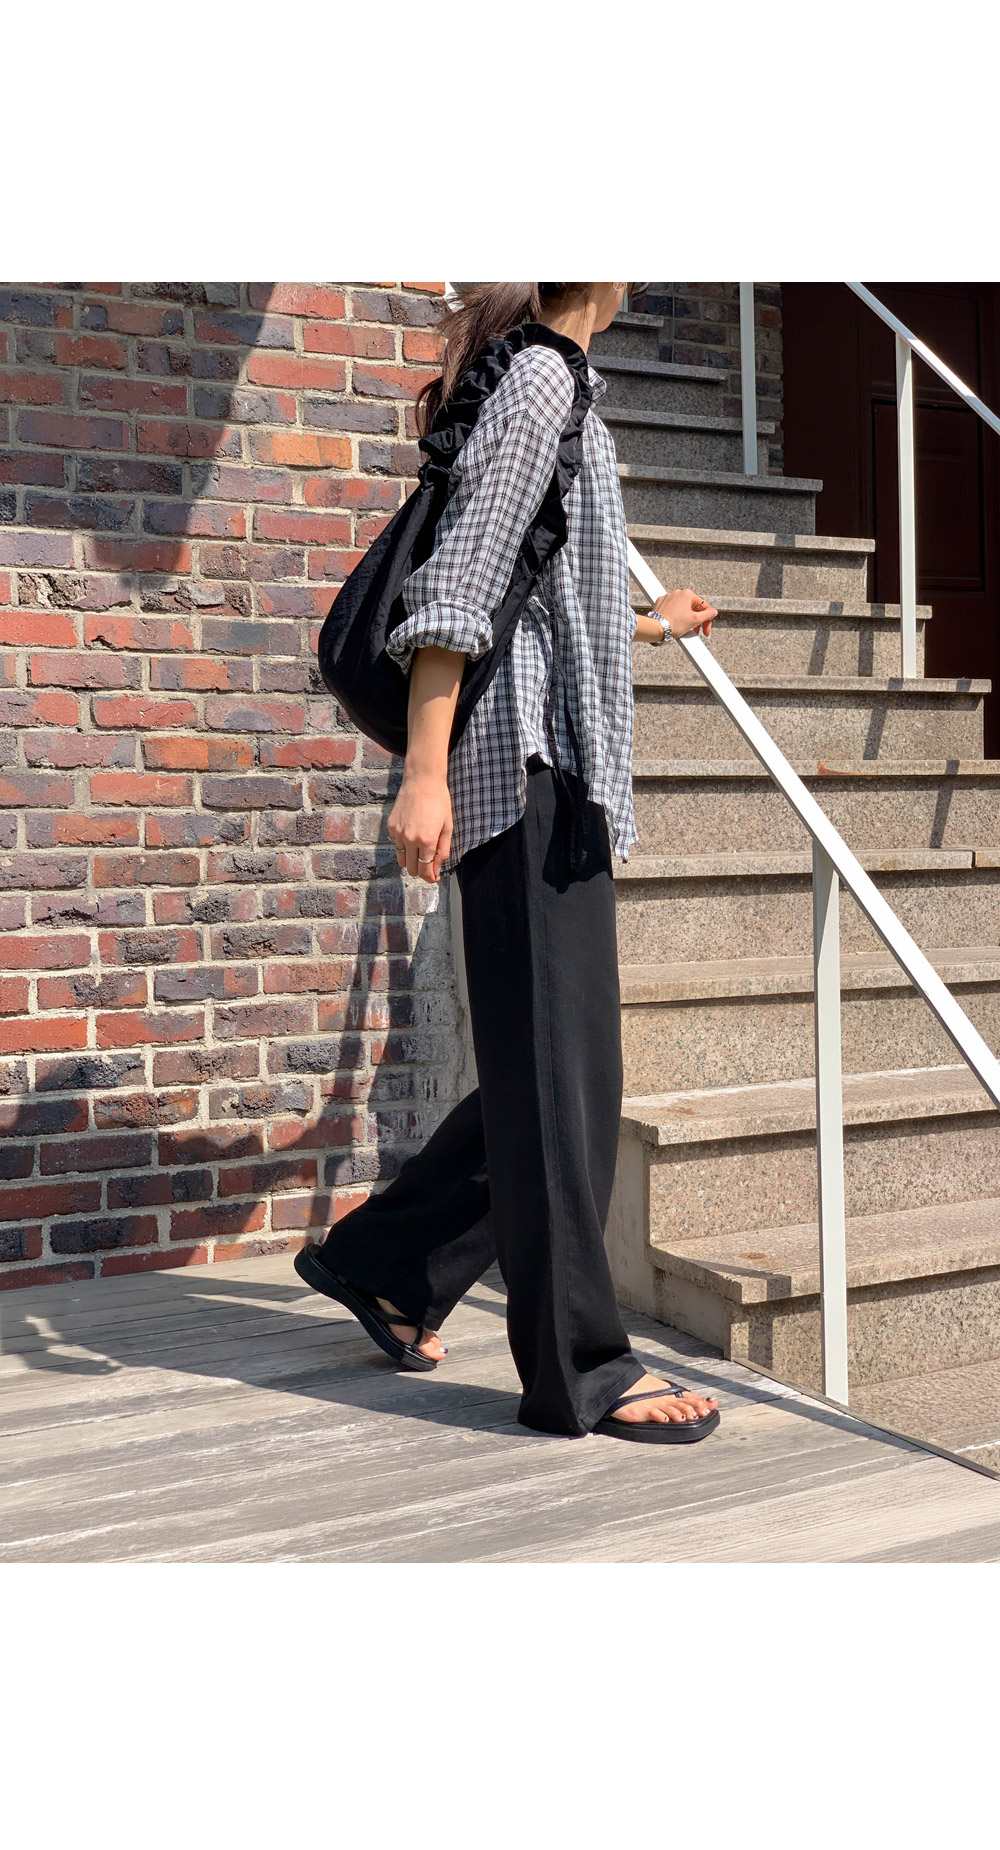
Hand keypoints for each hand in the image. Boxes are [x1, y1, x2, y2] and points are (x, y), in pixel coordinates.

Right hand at [387, 768, 452, 882]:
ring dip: (411, 861)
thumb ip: (442, 851)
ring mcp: (398, 833)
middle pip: (411, 869)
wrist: (422, 781)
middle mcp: (410, 840)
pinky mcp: (391, 826)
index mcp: (427, 841)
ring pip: (402, 860)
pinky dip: (404, 845)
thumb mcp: (447, 828)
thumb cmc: (439, 802)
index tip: (434, 878)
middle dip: (421, 871)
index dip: (430, 878)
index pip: (424, 871)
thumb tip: (436, 870)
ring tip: (420, 851)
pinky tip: (413, 833)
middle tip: (429, 865)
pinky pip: (396, 844)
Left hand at [654, 587, 716, 639]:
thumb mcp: (695, 620)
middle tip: (696, 632)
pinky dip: (676, 616)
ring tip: (685, 630)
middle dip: (696, 620)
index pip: (703, 606)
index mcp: (688, 594)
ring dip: (687, 619)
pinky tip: (676, 624)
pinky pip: (672, 609)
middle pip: (692, 607)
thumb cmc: (675, 624)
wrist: (655, 628)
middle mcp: (677, 592)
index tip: (705, 631)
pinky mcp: (660, 603)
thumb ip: (707, 615)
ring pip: (682, 609)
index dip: (707, 620)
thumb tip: (713, 611)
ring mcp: (668, 597)